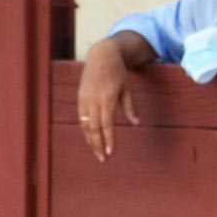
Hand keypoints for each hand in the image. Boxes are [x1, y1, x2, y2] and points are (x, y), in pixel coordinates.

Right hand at [77, 38, 139, 161]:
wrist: (101, 56)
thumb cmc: (118, 73)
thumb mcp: (128, 88)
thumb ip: (130, 107)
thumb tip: (137, 124)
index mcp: (107, 98)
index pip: (106, 124)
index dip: (108, 139)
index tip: (111, 152)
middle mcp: (93, 100)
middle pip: (93, 128)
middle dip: (97, 145)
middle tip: (103, 159)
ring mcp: (84, 99)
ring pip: (85, 125)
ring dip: (90, 140)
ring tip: (97, 152)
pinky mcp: (80, 98)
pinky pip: (81, 118)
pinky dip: (86, 130)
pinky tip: (90, 139)